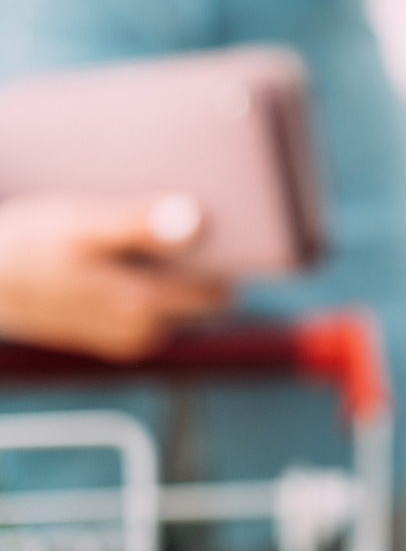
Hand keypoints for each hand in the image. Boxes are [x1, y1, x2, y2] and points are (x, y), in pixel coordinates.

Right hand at [0, 193, 230, 361]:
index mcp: (142, 307)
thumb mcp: (83, 225)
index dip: (229, 256)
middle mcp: (142, 330)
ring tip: (150, 231)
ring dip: (177, 268)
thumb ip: (139, 225)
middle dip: (205, 260)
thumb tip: (193, 219)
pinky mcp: (117, 331)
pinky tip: (130, 251)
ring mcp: (129, 334)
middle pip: (204, 294)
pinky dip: (153, 277)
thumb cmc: (29, 247)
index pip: (220, 288)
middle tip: (192, 215)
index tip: (231, 224)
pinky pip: (156, 303)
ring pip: (180, 298)